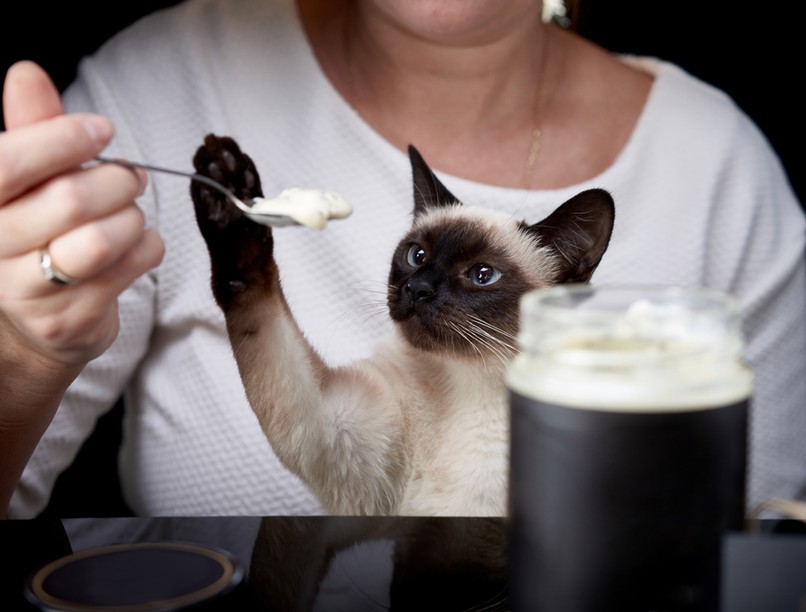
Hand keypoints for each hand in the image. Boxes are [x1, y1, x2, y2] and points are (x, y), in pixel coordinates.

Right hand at [0, 61, 164, 369]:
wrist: (37, 319)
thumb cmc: (38, 235)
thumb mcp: (28, 180)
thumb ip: (31, 129)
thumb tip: (26, 72)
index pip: (8, 164)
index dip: (60, 139)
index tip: (100, 129)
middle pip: (69, 201)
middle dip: (116, 180)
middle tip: (131, 178)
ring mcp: (30, 292)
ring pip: (102, 240)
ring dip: (132, 218)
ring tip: (129, 213)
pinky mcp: (70, 320)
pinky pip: (131, 267)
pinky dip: (148, 246)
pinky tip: (136, 245)